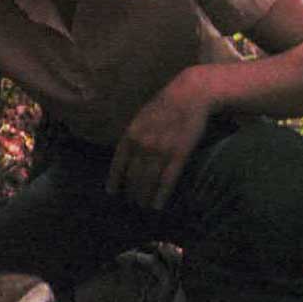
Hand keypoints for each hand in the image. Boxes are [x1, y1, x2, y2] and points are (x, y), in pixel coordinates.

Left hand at [107, 68, 212, 209]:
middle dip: (131, 192)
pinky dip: (161, 195)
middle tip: (131, 202)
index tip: (112, 192)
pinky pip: (167, 180)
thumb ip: (133, 135)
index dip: (114, 180)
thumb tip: (127, 154)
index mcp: (130, 135)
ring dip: (144, 197)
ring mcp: (160, 151)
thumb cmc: (165, 104)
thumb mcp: (141, 117)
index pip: (118, 164)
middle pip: (133, 176)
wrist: (190, 94)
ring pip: (148, 181)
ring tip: (142, 206)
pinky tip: (156, 206)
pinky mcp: (179, 155)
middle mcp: (142, 145)